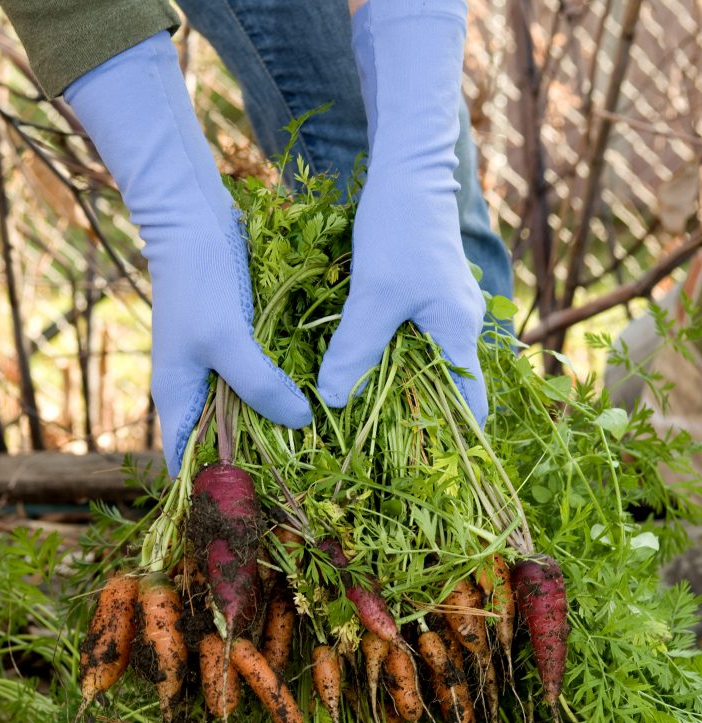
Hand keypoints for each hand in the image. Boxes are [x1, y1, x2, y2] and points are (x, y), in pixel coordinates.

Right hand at [65, 32, 310, 474]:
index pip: (185, 464)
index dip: (210, 491)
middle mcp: (194, 388)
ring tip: (313, 455)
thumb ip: (260, 384)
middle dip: (250, 466)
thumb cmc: (198, 281)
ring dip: (269, 430)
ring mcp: (215, 365)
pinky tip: (310, 405)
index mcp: (177, 396)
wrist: (193, 219)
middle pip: (218, 443)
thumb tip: (301, 422)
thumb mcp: (227, 338)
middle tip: (297, 489)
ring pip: (242, 413)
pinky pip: (256, 382)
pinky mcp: (236, 344)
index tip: (251, 513)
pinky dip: (277, 397)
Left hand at [317, 0, 486, 426]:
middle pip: (445, 387)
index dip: (453, 439)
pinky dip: (389, 359)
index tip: (426, 470)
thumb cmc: (400, 230)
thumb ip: (356, 349)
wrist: (410, 170)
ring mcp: (443, 310)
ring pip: (424, 363)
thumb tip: (333, 402)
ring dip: (398, 387)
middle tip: (380, 447)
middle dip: (415, 417)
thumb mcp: (373, 295)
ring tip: (363, 415)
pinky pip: (410, 340)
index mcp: (458, 332)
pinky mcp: (424, 295)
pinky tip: (360, 367)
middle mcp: (459, 326)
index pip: (470, 404)